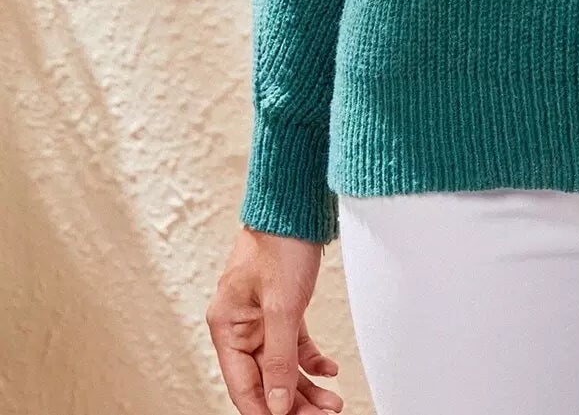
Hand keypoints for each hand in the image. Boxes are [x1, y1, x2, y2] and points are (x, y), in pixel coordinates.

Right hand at [206, 226, 343, 414]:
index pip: (243, 385)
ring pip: (281, 365)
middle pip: (265, 378)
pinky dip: (310, 359)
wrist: (298, 203)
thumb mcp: (282, 306)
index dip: (267, 410)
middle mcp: (240, 325)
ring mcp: (261, 316)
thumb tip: (278, 404)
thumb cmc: (281, 243)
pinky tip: (329, 370)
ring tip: (332, 402)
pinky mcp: (281, 307)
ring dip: (305, 386)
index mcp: (227, 325)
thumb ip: (278, 358)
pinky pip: (293, 345)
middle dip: (294, 402)